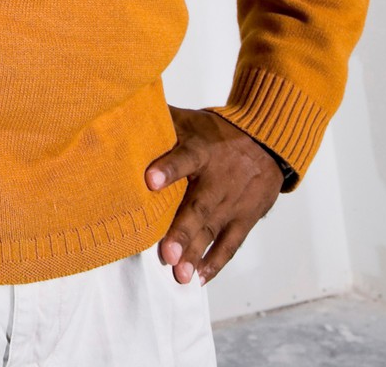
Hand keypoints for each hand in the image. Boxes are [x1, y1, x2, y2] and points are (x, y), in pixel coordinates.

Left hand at [145, 106, 282, 283]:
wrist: (268, 142)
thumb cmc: (216, 132)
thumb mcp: (189, 120)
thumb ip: (158, 120)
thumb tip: (118, 106)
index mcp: (202, 150)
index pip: (185, 157)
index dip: (169, 169)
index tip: (149, 180)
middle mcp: (219, 179)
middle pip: (200, 206)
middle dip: (183, 231)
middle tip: (167, 254)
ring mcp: (234, 202)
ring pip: (214, 231)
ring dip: (196, 254)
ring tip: (180, 274)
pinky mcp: (246, 218)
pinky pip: (231, 243)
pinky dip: (217, 262)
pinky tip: (199, 278)